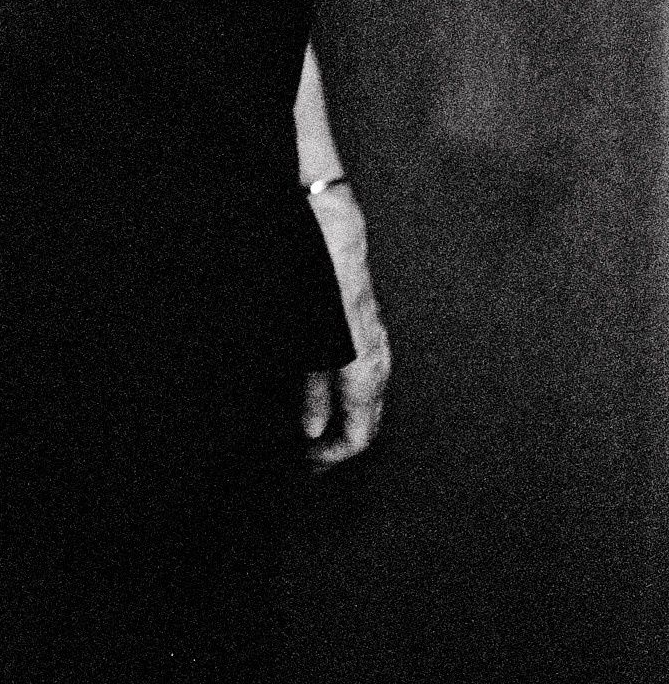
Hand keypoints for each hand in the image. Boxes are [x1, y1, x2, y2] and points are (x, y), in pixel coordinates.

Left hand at [301, 179, 390, 467]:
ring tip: (316, 434)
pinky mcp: (369, 323)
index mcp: (362, 363)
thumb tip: (313, 430)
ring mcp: (377, 337)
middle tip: (309, 459)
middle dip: (341, 444)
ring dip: (348, 420)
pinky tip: (332, 394)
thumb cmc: (315, 274)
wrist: (330, 219)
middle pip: (370, 419)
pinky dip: (352, 394)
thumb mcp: (306, 338)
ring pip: (372, 397)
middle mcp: (377, 355)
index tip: (308, 464)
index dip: (334, 456)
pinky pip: (369, 372)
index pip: (360, 432)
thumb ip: (311, 387)